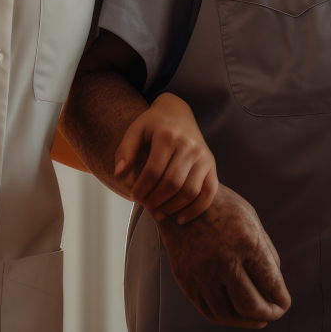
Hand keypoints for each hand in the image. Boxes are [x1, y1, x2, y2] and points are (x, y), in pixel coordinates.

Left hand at [115, 93, 217, 223]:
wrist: (179, 112)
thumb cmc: (153, 124)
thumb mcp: (136, 129)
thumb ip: (125, 150)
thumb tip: (118, 175)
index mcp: (167, 136)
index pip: (153, 171)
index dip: (142, 188)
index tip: (134, 196)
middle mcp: (189, 146)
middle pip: (172, 183)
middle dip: (156, 200)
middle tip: (145, 206)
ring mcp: (203, 157)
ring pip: (190, 191)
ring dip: (173, 207)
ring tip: (158, 213)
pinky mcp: (212, 165)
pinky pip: (209, 193)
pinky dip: (196, 210)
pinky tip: (181, 219)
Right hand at [158, 184, 289, 327]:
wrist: (179, 197)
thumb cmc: (222, 207)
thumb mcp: (251, 219)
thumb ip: (265, 252)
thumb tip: (274, 288)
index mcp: (246, 242)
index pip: (271, 285)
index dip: (281, 301)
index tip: (283, 304)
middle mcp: (223, 259)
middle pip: (251, 305)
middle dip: (267, 314)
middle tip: (272, 314)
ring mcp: (201, 271)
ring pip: (227, 314)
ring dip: (246, 321)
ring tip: (255, 319)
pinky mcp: (184, 278)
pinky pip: (206, 309)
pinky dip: (224, 317)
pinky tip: (233, 313)